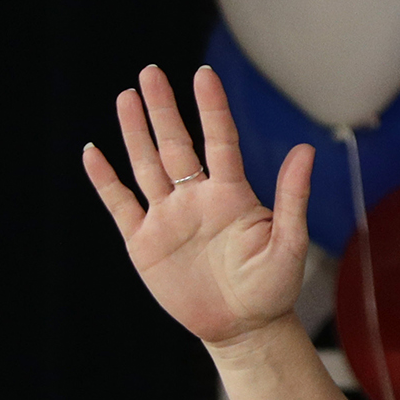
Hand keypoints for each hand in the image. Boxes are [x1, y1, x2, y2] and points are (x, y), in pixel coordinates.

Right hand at [82, 64, 313, 346]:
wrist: (244, 328)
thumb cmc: (273, 286)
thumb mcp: (289, 243)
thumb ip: (293, 196)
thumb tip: (306, 148)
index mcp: (232, 195)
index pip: (219, 141)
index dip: (211, 108)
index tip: (203, 74)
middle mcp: (197, 198)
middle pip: (175, 144)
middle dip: (162, 109)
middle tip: (150, 71)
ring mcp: (168, 218)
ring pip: (146, 166)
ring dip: (135, 133)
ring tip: (126, 97)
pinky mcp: (144, 242)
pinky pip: (121, 204)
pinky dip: (105, 180)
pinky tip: (93, 152)